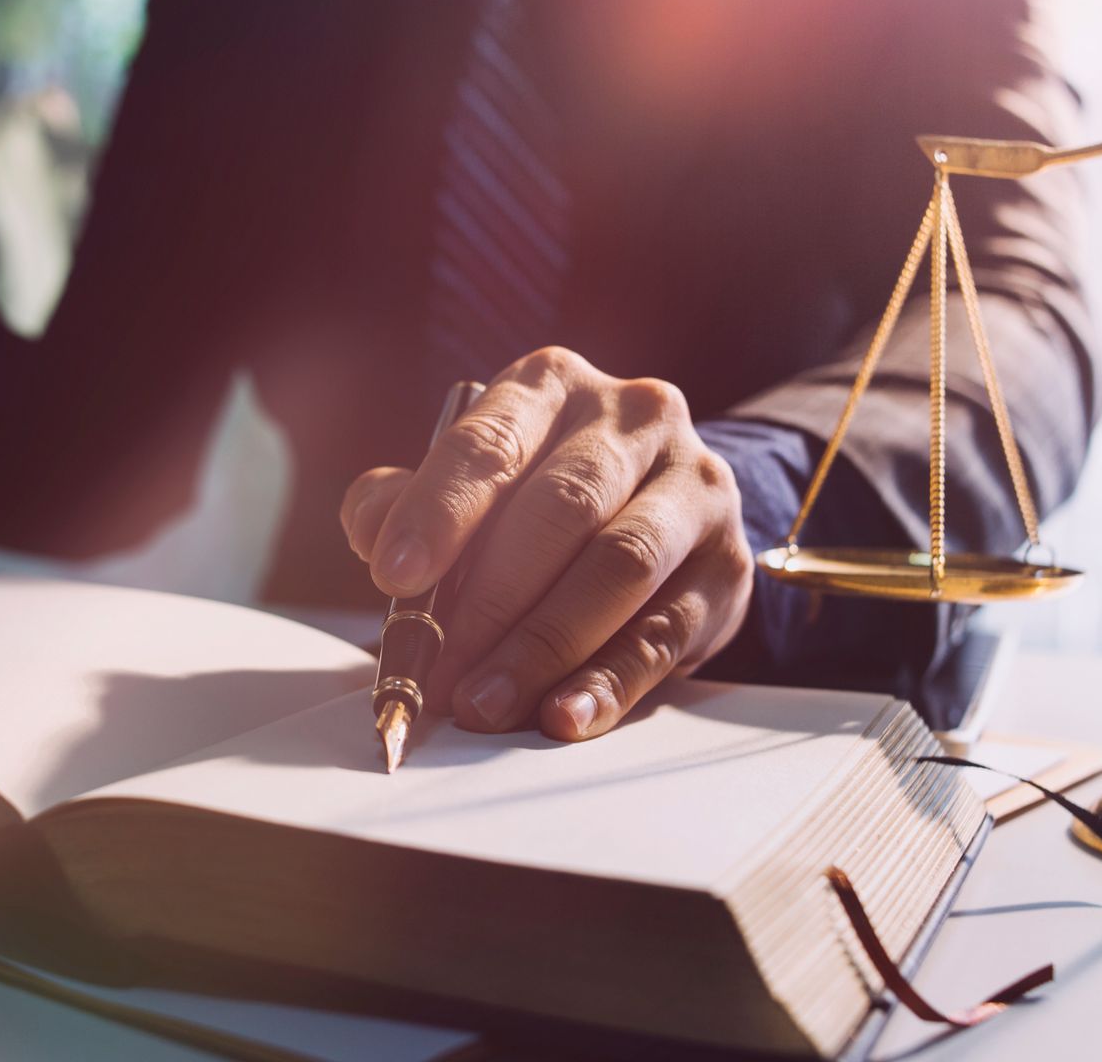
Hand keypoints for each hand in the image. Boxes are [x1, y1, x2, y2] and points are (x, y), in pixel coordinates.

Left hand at [340, 348, 752, 740]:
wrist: (662, 512)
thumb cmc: (537, 497)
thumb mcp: (471, 483)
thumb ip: (407, 502)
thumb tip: (375, 536)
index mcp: (552, 385)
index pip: (489, 442)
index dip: (439, 511)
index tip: (395, 576)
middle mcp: (634, 418)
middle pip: (562, 508)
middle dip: (490, 599)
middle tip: (438, 670)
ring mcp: (694, 487)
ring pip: (619, 566)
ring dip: (543, 645)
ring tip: (485, 704)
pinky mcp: (725, 565)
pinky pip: (664, 631)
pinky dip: (608, 681)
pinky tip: (562, 717)